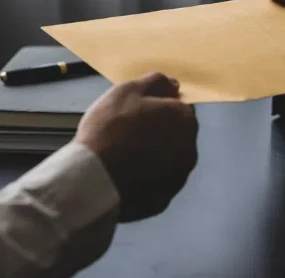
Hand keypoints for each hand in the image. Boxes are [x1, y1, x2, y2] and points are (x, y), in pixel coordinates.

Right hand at [75, 73, 197, 221]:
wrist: (94, 179)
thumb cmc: (110, 129)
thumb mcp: (128, 91)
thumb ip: (156, 83)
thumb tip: (173, 84)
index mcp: (185, 120)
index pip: (178, 108)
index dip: (157, 109)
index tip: (135, 114)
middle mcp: (190, 149)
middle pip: (176, 135)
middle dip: (158, 133)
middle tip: (127, 134)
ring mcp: (178, 177)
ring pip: (168, 161)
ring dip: (154, 157)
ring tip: (124, 156)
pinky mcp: (164, 200)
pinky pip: (156, 184)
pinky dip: (146, 179)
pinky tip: (125, 176)